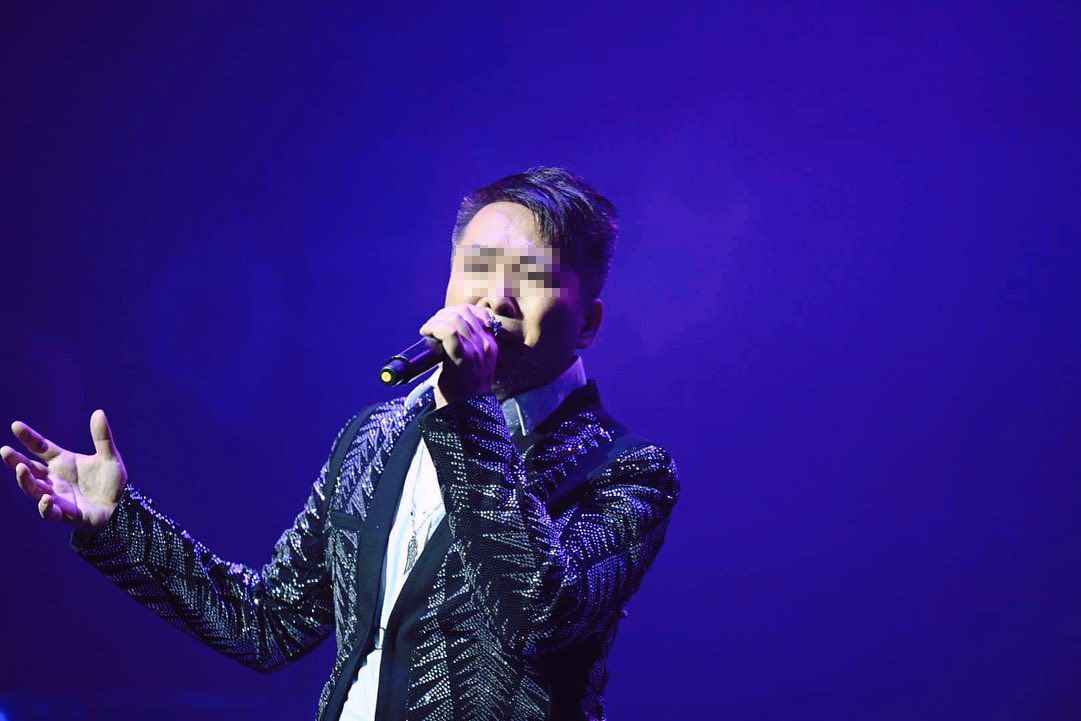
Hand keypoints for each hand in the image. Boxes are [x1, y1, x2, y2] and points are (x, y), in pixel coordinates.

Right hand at [3, 409, 127, 530]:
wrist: (122, 507)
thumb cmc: (112, 482)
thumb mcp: (110, 457)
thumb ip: (102, 437)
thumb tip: (98, 412)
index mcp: (63, 462)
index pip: (41, 447)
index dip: (28, 437)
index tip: (15, 425)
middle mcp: (55, 479)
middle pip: (30, 469)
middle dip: (16, 461)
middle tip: (4, 450)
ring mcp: (58, 496)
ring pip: (34, 490)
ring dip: (26, 481)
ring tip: (21, 469)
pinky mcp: (66, 514)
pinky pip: (51, 512)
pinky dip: (46, 507)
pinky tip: (46, 499)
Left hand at [419, 304, 498, 406]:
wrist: (467, 414)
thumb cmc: (464, 392)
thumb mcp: (472, 365)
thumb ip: (465, 347)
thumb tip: (445, 332)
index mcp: (490, 344)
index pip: (478, 313)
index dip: (457, 310)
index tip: (443, 318)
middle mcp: (486, 345)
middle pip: (464, 312)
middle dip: (443, 314)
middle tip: (430, 326)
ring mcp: (476, 351)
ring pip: (455, 318)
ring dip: (436, 320)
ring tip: (427, 330)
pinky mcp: (463, 358)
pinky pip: (449, 331)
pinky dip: (434, 327)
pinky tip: (426, 332)